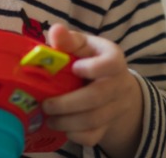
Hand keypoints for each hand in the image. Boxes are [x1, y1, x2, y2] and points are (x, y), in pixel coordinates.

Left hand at [42, 23, 141, 155]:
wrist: (114, 87)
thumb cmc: (91, 60)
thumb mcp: (83, 45)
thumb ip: (69, 40)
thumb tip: (56, 30)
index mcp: (113, 59)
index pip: (112, 63)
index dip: (93, 68)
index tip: (74, 68)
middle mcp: (119, 84)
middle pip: (98, 96)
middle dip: (68, 103)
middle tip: (46, 104)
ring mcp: (116, 107)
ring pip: (94, 119)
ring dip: (66, 121)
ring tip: (49, 117)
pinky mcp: (109, 126)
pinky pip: (94, 136)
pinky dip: (75, 135)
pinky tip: (63, 127)